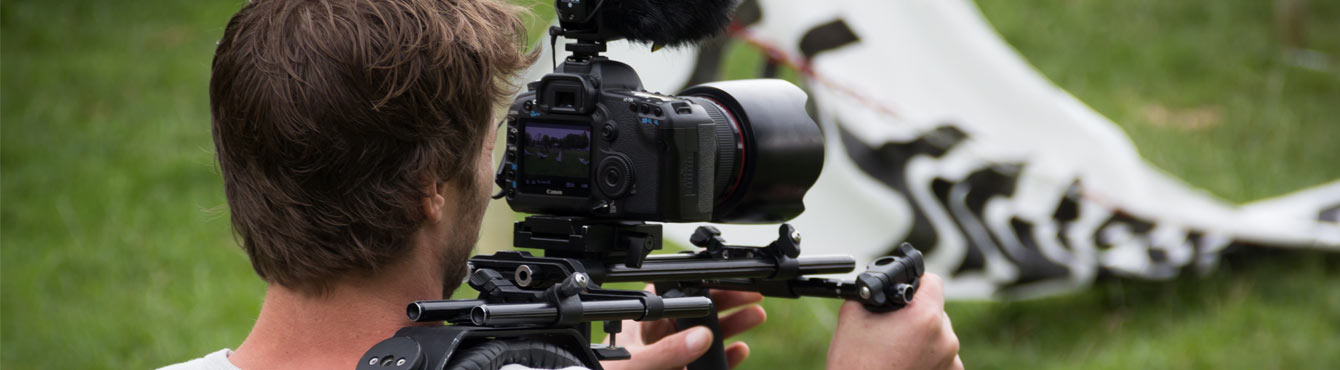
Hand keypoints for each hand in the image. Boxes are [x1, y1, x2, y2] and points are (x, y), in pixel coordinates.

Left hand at [601, 286, 767, 369]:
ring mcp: (670, 359)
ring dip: (732, 326)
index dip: (699, 285)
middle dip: (725, 302)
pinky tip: (741, 350)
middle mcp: (656, 339)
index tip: (726, 282)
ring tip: (755, 315)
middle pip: (697, 313)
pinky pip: (707, 365)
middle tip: (751, 295)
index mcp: (640, 324)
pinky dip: (727, 357)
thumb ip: (666, 353)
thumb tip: (700, 337)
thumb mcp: (635, 364)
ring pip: (706, 337)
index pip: (672, 295)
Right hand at [827, 273, 961, 369]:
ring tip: (897, 350)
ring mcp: (951, 361)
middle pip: (935, 310)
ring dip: (923, 337)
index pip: (933, 282)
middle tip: (892, 328)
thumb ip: (872, 294)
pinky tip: (906, 363)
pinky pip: (942, 356)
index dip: (916, 282)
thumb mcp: (852, 317)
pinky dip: (927, 356)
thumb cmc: (855, 366)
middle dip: (916, 315)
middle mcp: (945, 338)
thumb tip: (877, 285)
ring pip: (938, 334)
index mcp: (925, 317)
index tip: (905, 291)